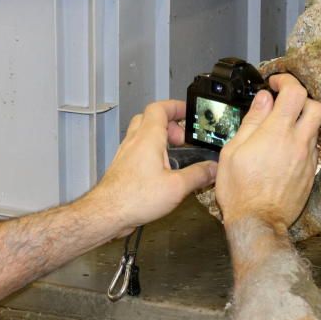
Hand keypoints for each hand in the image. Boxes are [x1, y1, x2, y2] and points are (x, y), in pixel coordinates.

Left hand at [87, 100, 216, 235]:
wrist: (107, 212)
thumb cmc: (134, 197)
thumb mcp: (177, 187)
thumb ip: (199, 175)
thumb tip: (213, 169)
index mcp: (148, 137)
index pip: (160, 108)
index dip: (176, 106)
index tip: (188, 112)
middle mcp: (134, 141)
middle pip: (150, 118)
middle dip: (169, 124)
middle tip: (183, 139)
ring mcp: (126, 153)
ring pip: (142, 133)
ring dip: (159, 138)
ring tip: (175, 154)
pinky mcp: (122, 166)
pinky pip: (137, 149)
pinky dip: (151, 151)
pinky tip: (161, 170)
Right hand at [215, 74, 320, 229]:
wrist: (258, 222)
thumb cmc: (240, 190)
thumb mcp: (233, 150)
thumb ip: (252, 121)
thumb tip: (263, 100)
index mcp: (277, 132)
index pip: (295, 92)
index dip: (286, 81)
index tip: (275, 83)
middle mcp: (298, 142)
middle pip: (316, 106)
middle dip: (302, 98)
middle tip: (285, 102)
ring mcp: (307, 158)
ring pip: (316, 128)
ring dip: (302, 121)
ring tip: (282, 127)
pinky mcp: (310, 173)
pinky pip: (312, 148)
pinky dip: (302, 141)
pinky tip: (285, 149)